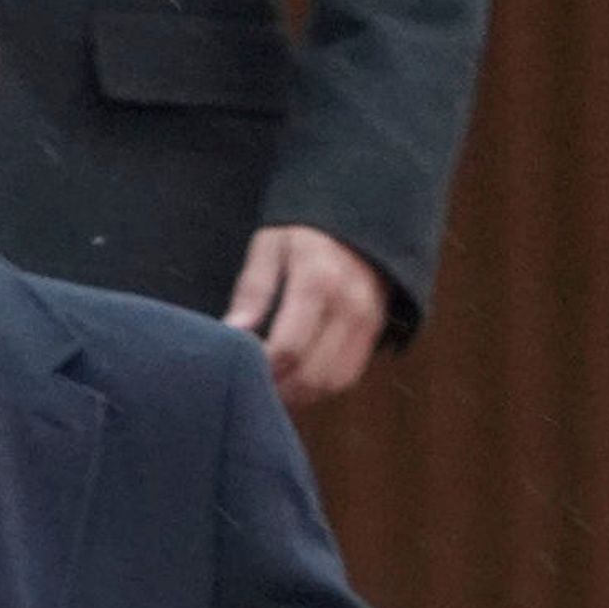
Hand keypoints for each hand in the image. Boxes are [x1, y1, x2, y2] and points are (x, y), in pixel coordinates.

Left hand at [225, 222, 391, 411]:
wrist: (359, 213)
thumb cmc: (304, 230)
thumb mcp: (270, 245)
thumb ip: (253, 290)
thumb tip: (233, 333)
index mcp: (318, 281)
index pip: (287, 349)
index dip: (261, 370)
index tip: (239, 370)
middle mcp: (349, 306)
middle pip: (311, 375)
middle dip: (278, 390)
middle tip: (251, 388)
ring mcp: (367, 322)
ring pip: (331, 383)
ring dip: (299, 395)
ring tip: (272, 387)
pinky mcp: (375, 332)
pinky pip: (347, 377)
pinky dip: (319, 388)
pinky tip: (296, 380)